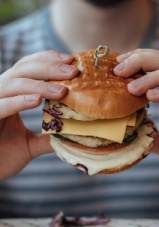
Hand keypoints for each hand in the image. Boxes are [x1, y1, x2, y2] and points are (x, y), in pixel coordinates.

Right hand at [0, 50, 78, 178]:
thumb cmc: (1, 156)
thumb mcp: (30, 145)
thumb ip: (49, 137)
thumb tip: (74, 135)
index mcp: (10, 94)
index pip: (29, 68)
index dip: (49, 61)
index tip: (72, 63)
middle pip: (23, 69)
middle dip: (50, 67)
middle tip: (74, 71)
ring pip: (13, 84)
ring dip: (39, 85)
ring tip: (63, 91)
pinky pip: (1, 105)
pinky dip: (18, 101)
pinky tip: (37, 100)